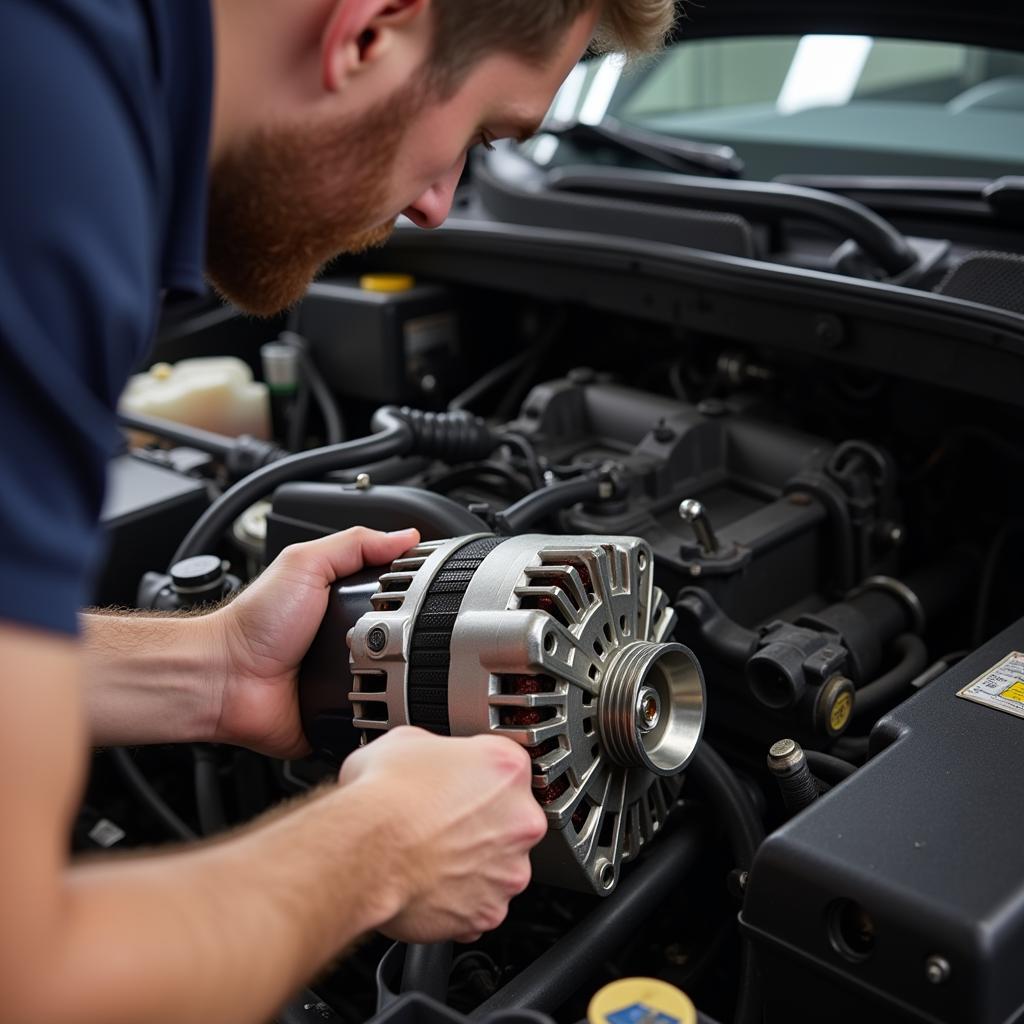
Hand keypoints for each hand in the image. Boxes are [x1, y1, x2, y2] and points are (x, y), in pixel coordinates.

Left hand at [209, 527, 419, 757]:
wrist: (225, 678)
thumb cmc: (253, 623)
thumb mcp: (304, 563)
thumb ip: (353, 544)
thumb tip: (403, 536)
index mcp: (340, 605)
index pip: (392, 595)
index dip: (415, 592)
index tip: (438, 591)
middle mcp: (345, 643)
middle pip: (399, 639)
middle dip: (412, 639)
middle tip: (418, 633)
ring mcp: (344, 681)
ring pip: (392, 681)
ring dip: (400, 676)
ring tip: (402, 665)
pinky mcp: (341, 717)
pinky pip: (374, 720)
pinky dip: (383, 715)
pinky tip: (389, 702)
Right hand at [339, 727, 547, 942]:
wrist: (363, 851)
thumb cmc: (381, 796)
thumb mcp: (405, 741)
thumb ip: (437, 749)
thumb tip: (428, 757)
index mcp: (507, 768)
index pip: (507, 767)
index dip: (477, 775)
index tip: (461, 784)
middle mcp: (520, 819)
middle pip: (511, 818)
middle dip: (481, 823)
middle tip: (443, 822)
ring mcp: (508, 869)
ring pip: (498, 865)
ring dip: (473, 863)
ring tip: (432, 856)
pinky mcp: (489, 912)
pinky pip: (480, 904)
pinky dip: (460, 900)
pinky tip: (430, 884)